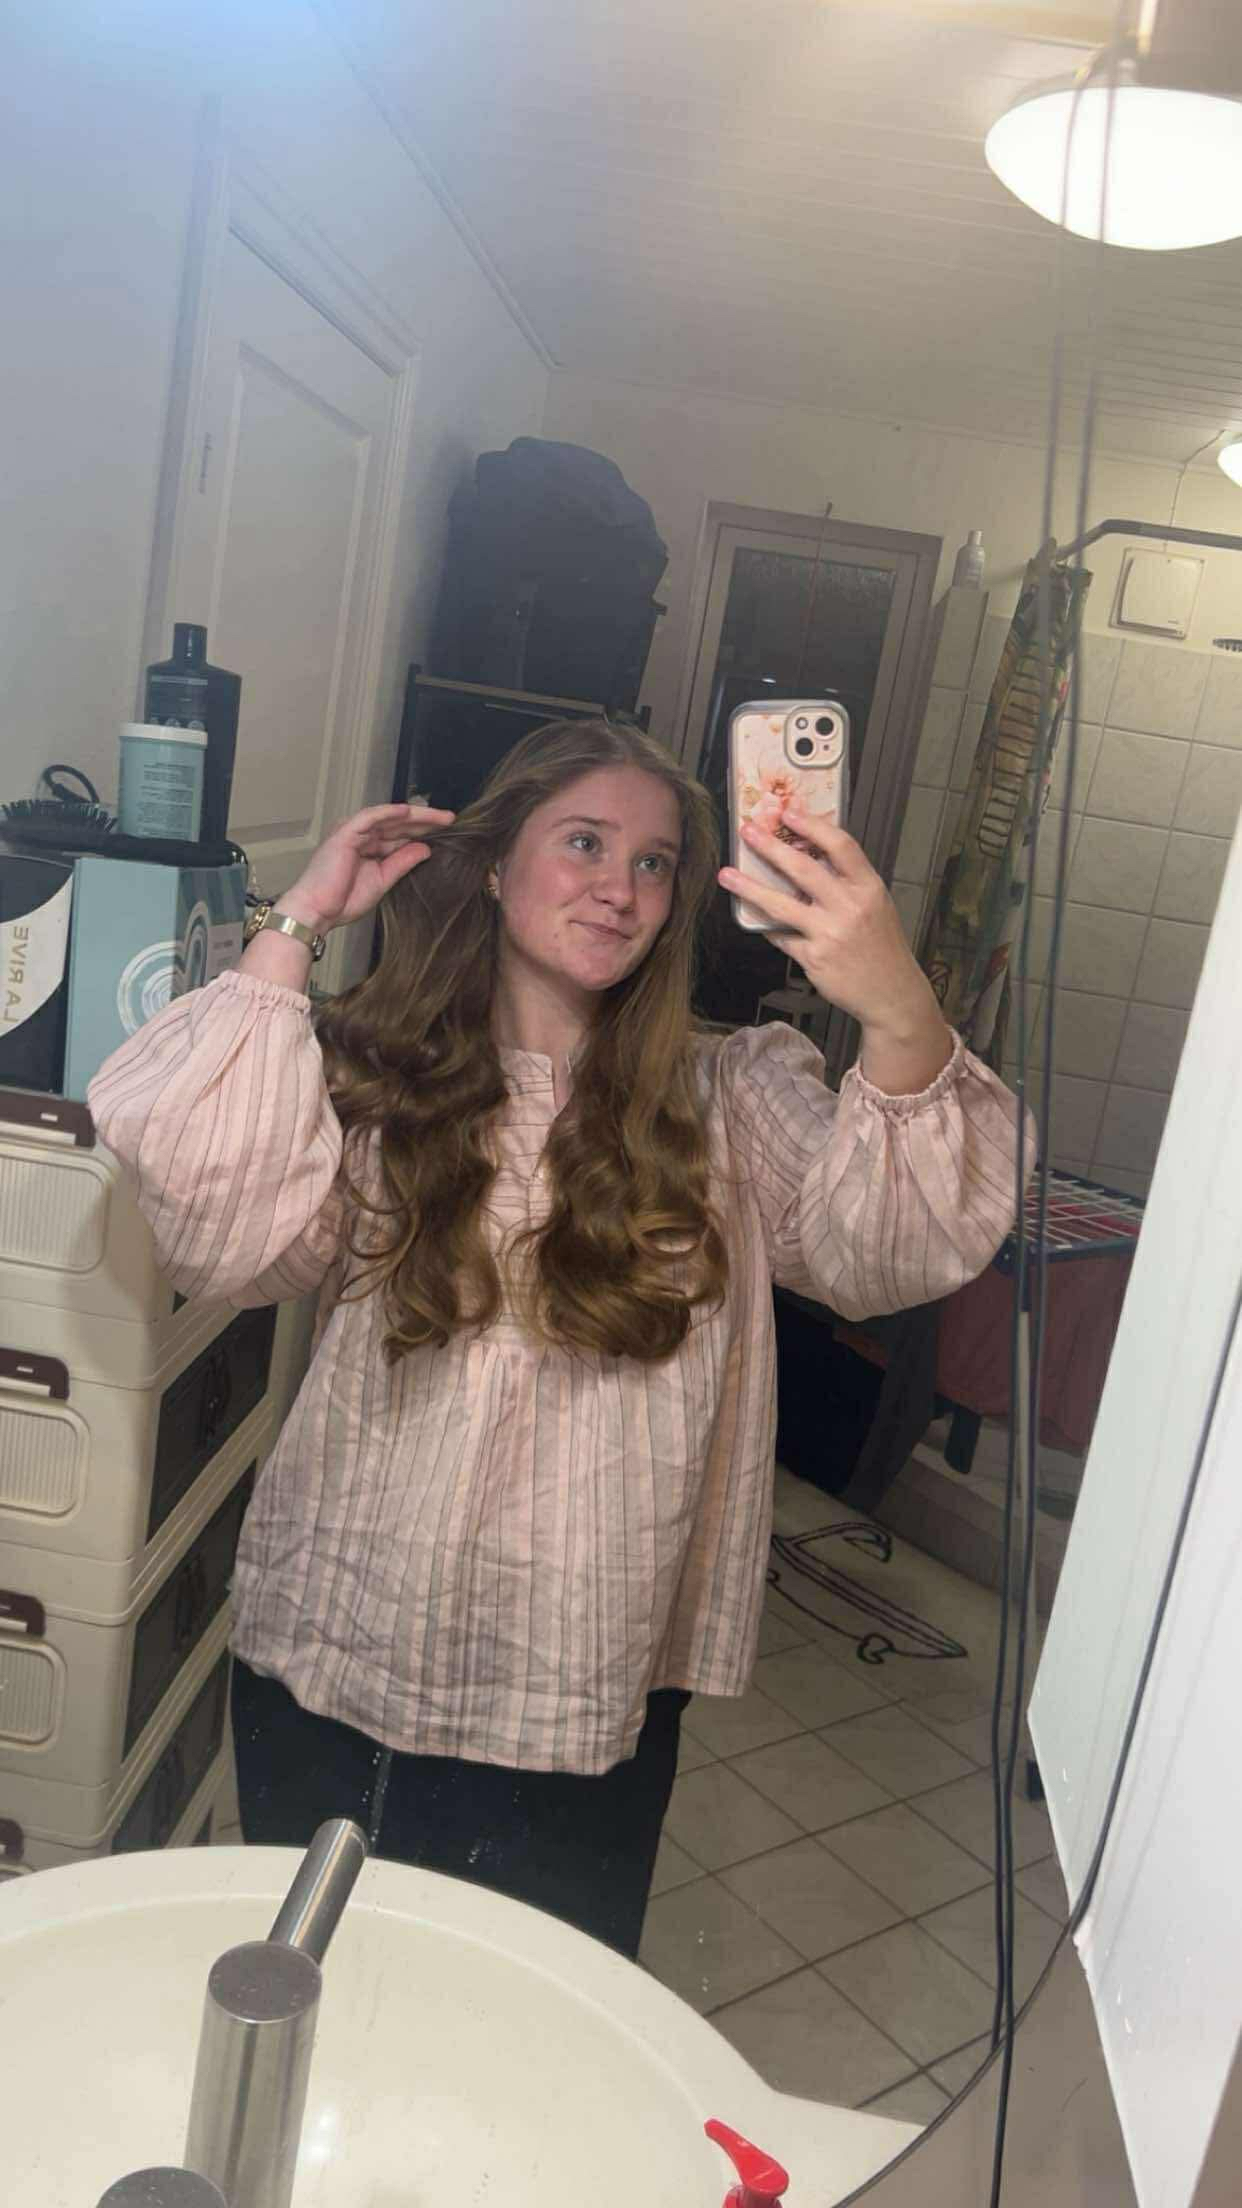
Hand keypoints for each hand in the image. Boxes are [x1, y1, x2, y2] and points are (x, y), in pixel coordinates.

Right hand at [278, 803, 454, 931]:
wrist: (316, 911)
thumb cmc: (343, 900)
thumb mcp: (383, 880)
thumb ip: (403, 862)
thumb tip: (425, 849)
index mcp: (368, 846)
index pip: (400, 834)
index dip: (423, 831)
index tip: (447, 832)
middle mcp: (361, 835)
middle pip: (398, 823)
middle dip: (425, 820)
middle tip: (451, 819)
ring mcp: (352, 831)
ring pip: (389, 817)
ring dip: (415, 815)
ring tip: (440, 816)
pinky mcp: (345, 832)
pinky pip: (370, 817)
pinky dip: (390, 813)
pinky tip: (410, 812)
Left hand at [719, 803, 952, 1094]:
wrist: (892, 994)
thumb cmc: (881, 945)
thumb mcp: (876, 905)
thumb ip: (848, 882)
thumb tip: (809, 852)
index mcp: (869, 888)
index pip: (840, 846)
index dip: (812, 825)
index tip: (788, 811)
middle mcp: (850, 907)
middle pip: (804, 869)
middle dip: (771, 846)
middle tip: (748, 831)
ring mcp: (830, 934)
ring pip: (781, 905)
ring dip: (750, 887)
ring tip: (726, 874)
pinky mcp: (814, 958)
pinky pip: (781, 936)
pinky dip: (767, 925)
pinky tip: (751, 915)